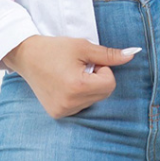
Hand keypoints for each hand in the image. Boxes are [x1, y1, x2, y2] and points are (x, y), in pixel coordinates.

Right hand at [2, 35, 141, 118]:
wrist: (26, 55)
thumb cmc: (55, 48)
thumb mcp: (83, 47)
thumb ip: (109, 54)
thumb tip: (133, 54)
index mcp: (78, 87)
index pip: (110, 84)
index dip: (103, 69)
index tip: (88, 61)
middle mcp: (71, 103)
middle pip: (104, 94)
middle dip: (97, 78)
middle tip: (79, 66)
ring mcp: (63, 111)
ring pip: (93, 100)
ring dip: (88, 86)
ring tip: (69, 74)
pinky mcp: (58, 114)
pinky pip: (81, 105)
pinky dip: (78, 94)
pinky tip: (64, 83)